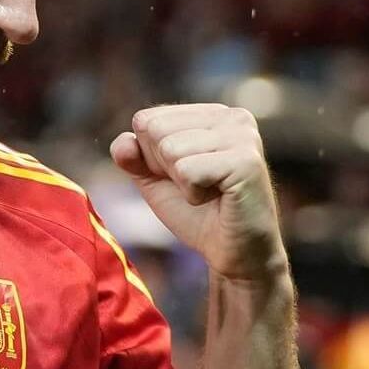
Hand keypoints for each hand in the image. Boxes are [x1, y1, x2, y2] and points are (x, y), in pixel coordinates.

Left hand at [111, 104, 286, 283]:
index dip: (152, 158)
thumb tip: (122, 144)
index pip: (146, 120)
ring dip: (181, 183)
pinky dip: (193, 194)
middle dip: (165, 169)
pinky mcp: (246, 161)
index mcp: (211, 113)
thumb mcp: (154, 180)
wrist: (235, 254)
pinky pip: (187, 171)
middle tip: (198, 186)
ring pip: (170, 149)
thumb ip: (132, 157)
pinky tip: (218, 198)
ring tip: (210, 192)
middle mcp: (231, 116)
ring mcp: (242, 136)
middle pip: (155, 130)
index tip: (184, 176)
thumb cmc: (198, 214)